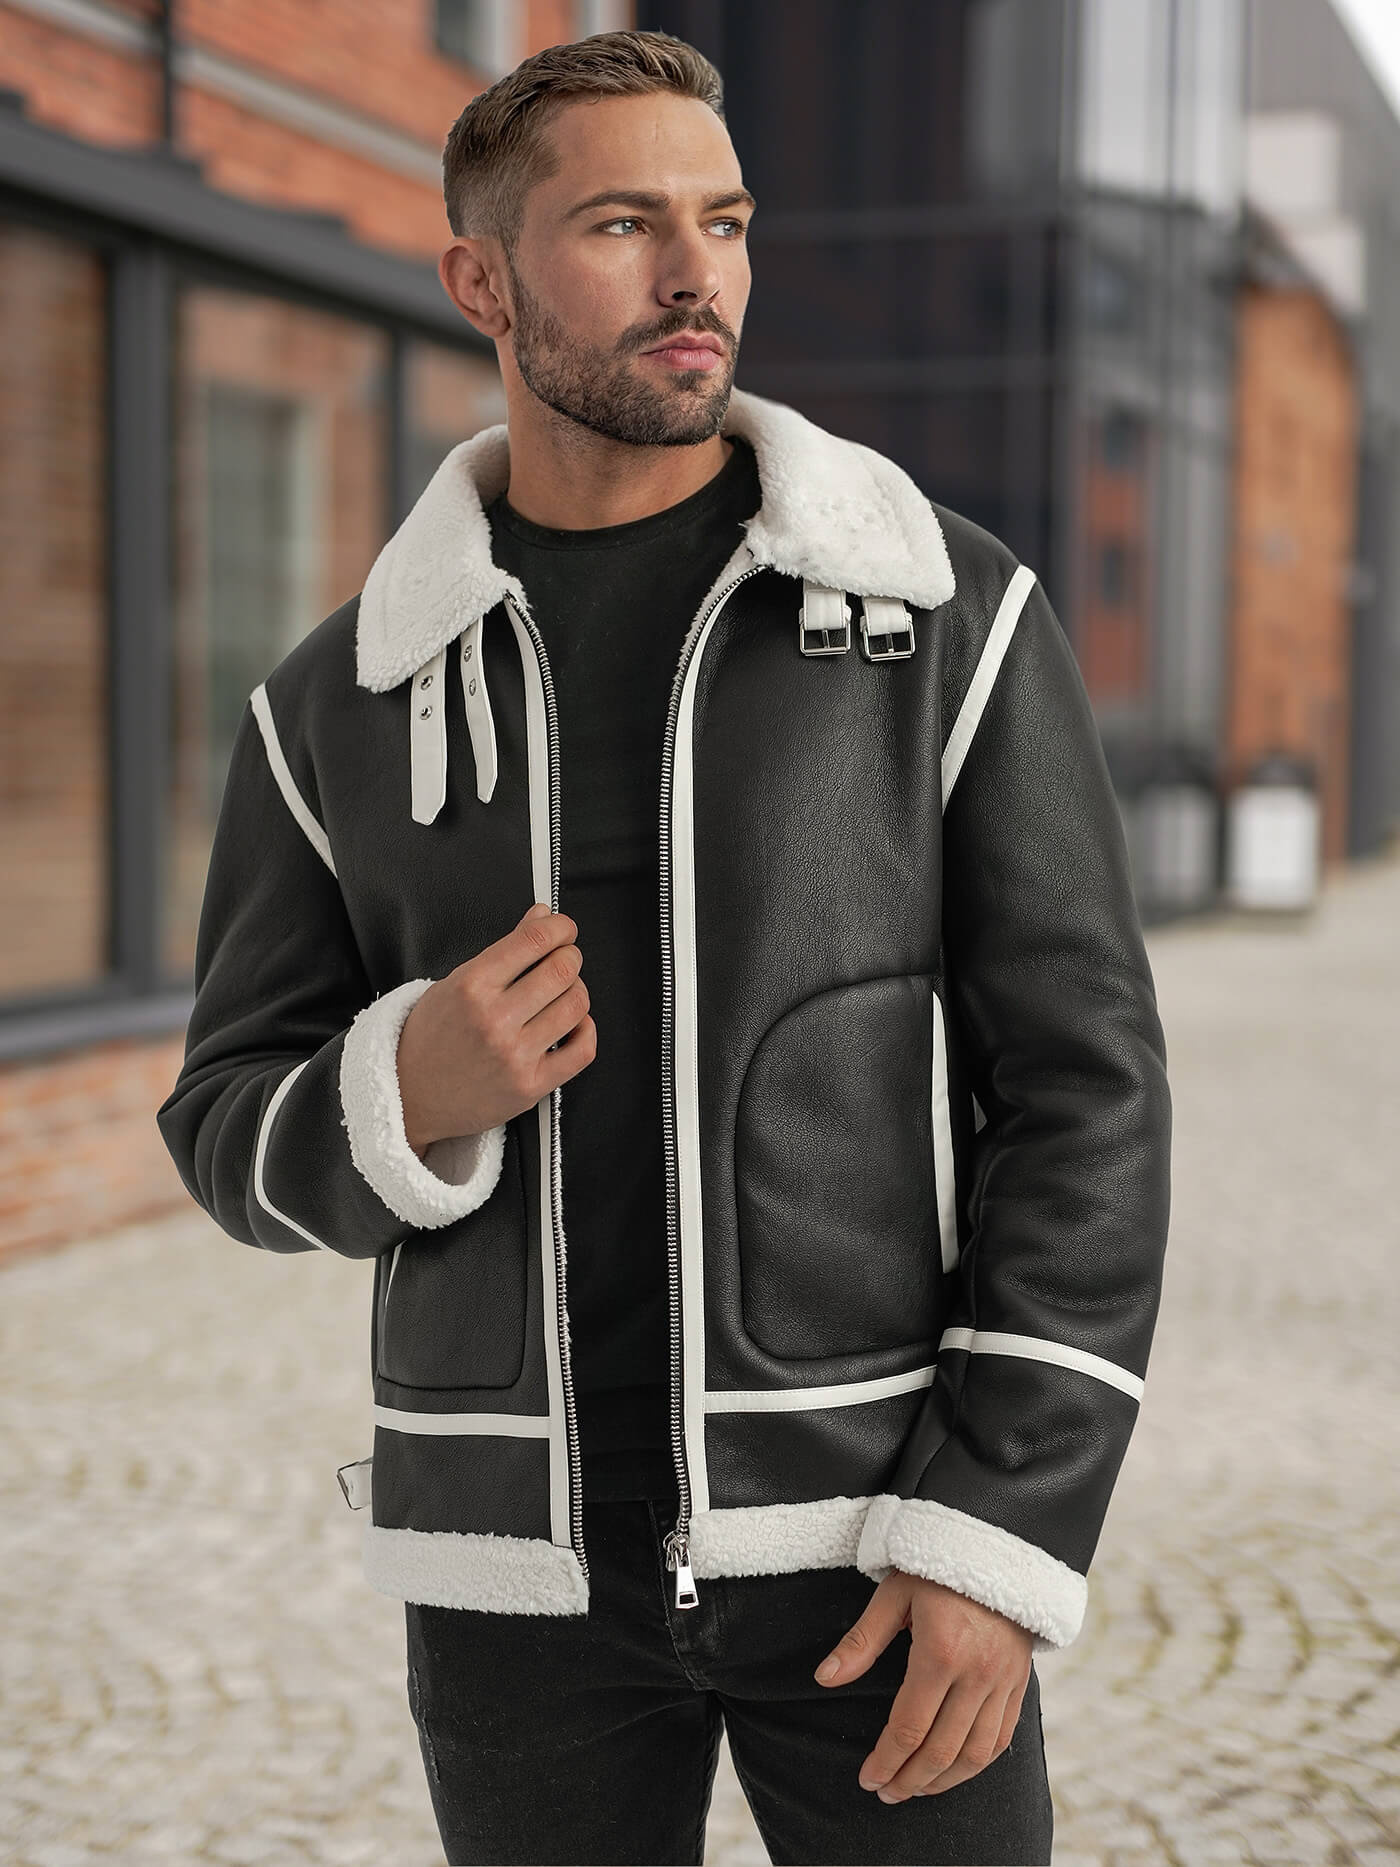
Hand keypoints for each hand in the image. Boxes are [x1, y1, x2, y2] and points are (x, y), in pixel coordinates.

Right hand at [396, 903, 596, 1154]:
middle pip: (562, 970)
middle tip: (565, 958)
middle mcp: (494, 1020)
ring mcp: (514, 1055)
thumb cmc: (429, 1040)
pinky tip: (571, 1025)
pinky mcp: (531, 1085)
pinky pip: (582, 1050)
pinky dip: (586, 1029)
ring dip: (577, 991)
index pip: (534, 940)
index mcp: (472, 986)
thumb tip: (540, 917)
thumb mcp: (456, 982)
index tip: (564, 928)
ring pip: (576, 1006)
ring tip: (564, 993)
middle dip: (571, 956)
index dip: (560, 927)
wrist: (411, 1095)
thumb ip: (504, 949)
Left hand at [813, 1570, 1031, 1801]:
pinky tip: (955, 1770)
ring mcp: (1003, 1681)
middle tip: (886, 1793)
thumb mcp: (894, 1594)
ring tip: (916, 1790)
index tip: (868, 1780)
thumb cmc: (937, 1567)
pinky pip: (1002, 1738)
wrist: (998, 1547)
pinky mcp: (1020, 1682)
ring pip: (976, 1754)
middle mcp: (977, 1673)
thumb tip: (825, 1678)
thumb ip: (861, 1641)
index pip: (909, 1727)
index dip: (886, 1760)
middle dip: (910, 1780)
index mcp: (941, 1652)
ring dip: (944, 1782)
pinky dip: (977, 1764)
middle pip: (941, 1750)